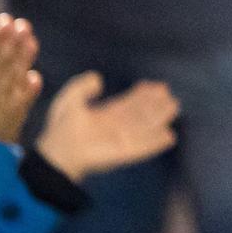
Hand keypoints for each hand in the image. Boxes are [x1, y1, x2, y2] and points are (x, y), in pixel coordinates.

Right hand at [0, 14, 40, 143]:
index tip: (6, 19)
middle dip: (9, 42)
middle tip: (22, 24)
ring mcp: (0, 98)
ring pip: (12, 75)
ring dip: (21, 59)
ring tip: (31, 41)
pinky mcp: (14, 112)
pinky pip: (22, 98)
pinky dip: (28, 88)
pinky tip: (34, 77)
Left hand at [34, 73, 179, 181]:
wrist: (57, 154)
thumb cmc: (61, 129)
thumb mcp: (69, 99)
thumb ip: (82, 85)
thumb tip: (98, 78)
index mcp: (104, 115)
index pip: (128, 104)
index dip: (142, 95)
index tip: (156, 86)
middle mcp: (115, 127)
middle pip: (140, 114)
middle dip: (155, 104)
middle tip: (169, 94)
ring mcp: (121, 140)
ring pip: (146, 127)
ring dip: (159, 117)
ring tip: (174, 106)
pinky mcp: (124, 153)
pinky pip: (145, 146)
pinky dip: (157, 142)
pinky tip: (170, 136)